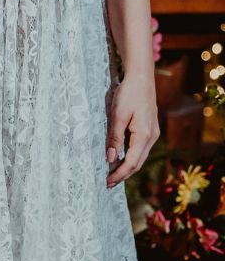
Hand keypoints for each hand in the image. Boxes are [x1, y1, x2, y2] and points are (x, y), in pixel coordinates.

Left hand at [106, 72, 159, 187]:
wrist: (141, 77)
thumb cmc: (128, 94)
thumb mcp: (118, 116)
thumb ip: (114, 138)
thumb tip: (110, 159)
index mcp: (144, 135)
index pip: (131, 162)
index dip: (119, 174)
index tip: (107, 182)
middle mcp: (152, 137)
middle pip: (138, 163)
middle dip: (123, 174)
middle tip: (108, 183)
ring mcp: (153, 133)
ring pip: (140, 157)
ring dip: (127, 167)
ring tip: (113, 174)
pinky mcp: (150, 129)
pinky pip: (141, 149)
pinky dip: (131, 157)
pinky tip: (121, 159)